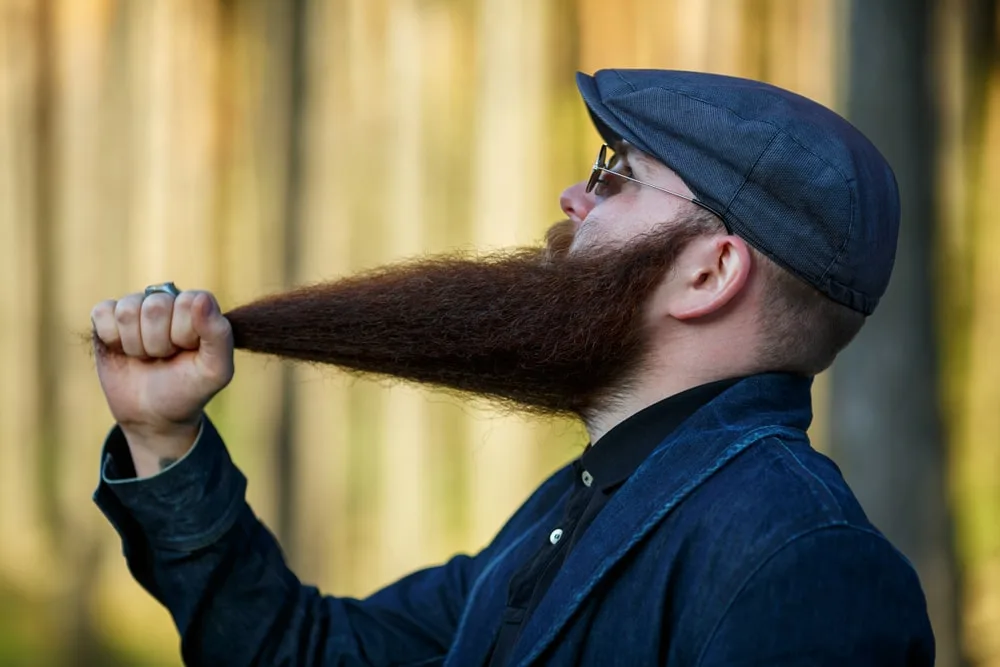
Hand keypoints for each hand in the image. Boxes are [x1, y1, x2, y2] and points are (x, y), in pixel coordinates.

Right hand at [91, 289, 233, 472]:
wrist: (152, 414)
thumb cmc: (188, 388)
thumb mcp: (216, 370)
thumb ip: (219, 334)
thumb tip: (201, 299)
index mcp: (198, 305)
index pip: (188, 302)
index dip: (184, 334)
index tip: (187, 351)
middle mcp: (168, 299)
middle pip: (155, 306)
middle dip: (158, 343)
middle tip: (164, 357)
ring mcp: (137, 306)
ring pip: (127, 310)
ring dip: (135, 344)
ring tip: (147, 356)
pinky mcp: (108, 316)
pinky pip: (102, 312)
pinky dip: (112, 339)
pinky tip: (123, 350)